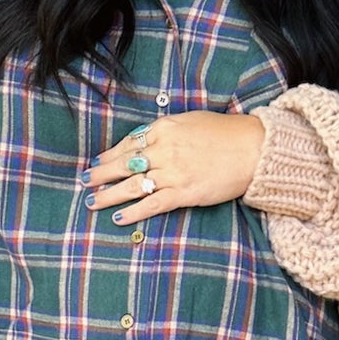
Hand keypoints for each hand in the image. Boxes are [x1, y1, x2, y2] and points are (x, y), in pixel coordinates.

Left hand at [80, 109, 265, 224]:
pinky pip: (151, 205)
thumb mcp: (191, 121)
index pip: (129, 143)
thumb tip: (144, 142)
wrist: (254, 149)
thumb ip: (166, 131)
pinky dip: (132, 212)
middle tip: (84, 182)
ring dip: (109, 195)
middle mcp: (164, 150)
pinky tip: (117, 218)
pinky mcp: (184, 193)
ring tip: (92, 202)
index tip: (97, 163)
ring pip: (132, 186)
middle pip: (123, 164)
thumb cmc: (226, 133)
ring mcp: (173, 173)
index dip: (110, 155)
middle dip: (100, 174)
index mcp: (164, 128)